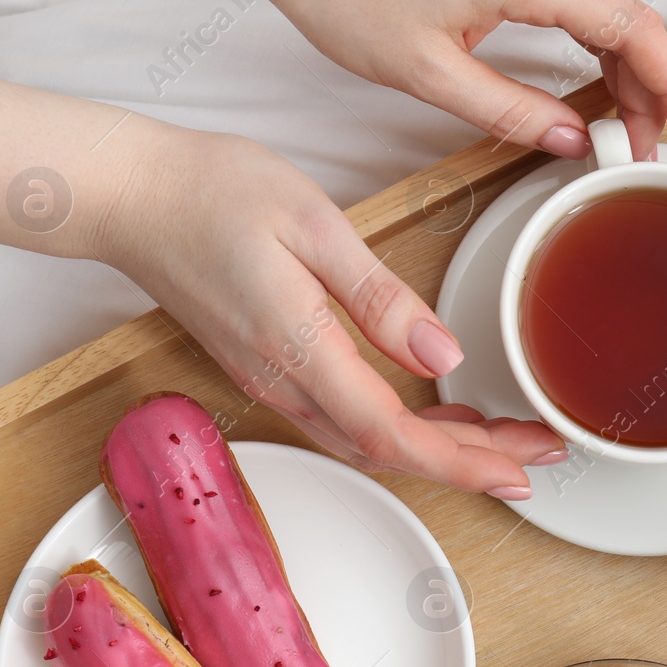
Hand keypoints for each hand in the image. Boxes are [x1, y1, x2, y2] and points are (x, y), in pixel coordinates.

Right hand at [0, 70, 563, 497]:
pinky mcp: (268, 366)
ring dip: (441, 449)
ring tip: (505, 440)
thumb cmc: (212, 193)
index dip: (463, 463)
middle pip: (389, 451)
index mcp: (301, 349)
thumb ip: (380, 299)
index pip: (393, 435)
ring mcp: (272, 380)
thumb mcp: (314, 226)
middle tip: (538, 457)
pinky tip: (439, 412)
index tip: (518, 473)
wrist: (128, 194)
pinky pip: (346, 419)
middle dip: (472, 463)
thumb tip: (444, 357)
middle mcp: (285, 382)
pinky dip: (402, 428)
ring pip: (369, 441)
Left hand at [143, 0, 666, 160]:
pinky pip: (582, 2)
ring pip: (611, 12)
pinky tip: (599, 91)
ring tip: (631, 136)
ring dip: (631, 73)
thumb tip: (572, 143)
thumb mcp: (429, 74)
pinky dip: (602, 49)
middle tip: (663, 153)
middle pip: (634, 22)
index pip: (634, 33)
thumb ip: (510, 113)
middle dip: (660, 90)